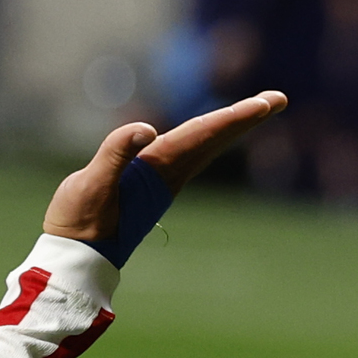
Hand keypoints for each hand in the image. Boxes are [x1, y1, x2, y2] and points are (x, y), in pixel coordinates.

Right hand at [43, 91, 287, 242]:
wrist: (78, 257)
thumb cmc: (80, 220)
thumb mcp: (92, 184)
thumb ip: (117, 153)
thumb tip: (148, 129)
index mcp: (159, 168)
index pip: (203, 135)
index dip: (234, 117)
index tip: (266, 105)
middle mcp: (170, 174)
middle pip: (216, 138)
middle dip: (247, 117)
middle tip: (279, 99)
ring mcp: (164, 180)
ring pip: (207, 145)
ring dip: (232, 125)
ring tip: (258, 109)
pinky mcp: (154, 185)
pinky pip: (192, 152)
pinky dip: (209, 136)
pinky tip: (213, 133)